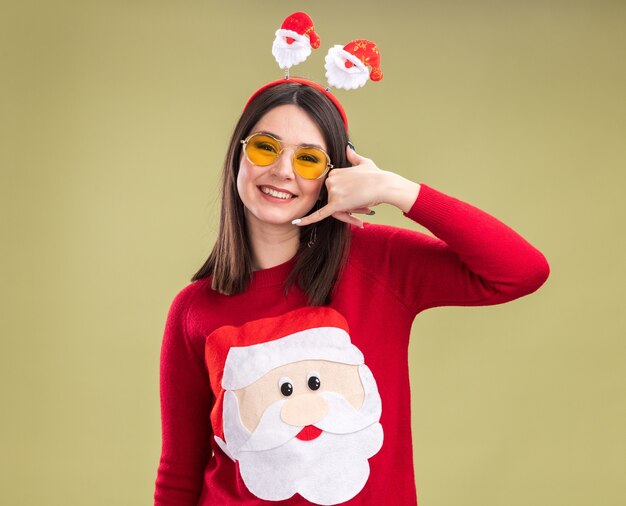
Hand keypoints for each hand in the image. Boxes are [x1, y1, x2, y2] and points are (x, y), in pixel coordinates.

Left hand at [292, 146, 420, 227]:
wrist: (383, 185)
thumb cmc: (376, 175)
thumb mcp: (364, 162)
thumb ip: (353, 157)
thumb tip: (348, 148)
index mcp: (333, 173)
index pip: (333, 191)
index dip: (346, 197)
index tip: (358, 198)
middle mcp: (330, 181)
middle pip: (333, 201)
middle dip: (347, 207)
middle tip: (363, 205)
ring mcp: (333, 192)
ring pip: (336, 211)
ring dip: (349, 214)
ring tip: (362, 209)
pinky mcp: (336, 204)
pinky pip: (319, 214)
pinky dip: (307, 219)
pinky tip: (296, 223)